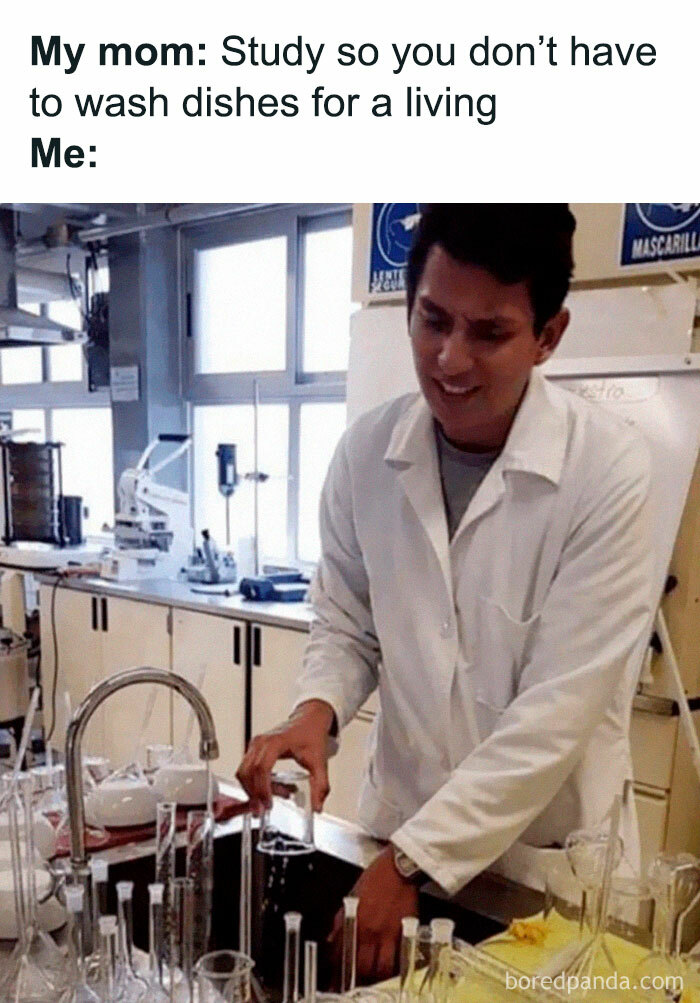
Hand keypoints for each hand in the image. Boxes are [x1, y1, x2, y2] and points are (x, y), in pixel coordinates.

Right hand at [236, 700, 334, 813]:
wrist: (310, 720)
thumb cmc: (312, 734)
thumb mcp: (319, 762)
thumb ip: (320, 786)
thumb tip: (317, 806)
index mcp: (277, 742)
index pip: (261, 768)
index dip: (262, 789)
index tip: (268, 804)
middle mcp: (262, 742)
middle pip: (248, 772)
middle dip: (254, 794)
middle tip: (263, 809)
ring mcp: (256, 744)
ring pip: (244, 772)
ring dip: (254, 789)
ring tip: (274, 797)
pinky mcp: (254, 749)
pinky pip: (247, 769)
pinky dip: (255, 783)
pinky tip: (272, 788)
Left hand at [328, 846, 418, 984]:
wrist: (399, 868)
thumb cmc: (377, 877)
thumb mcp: (352, 894)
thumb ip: (341, 918)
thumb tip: (332, 936)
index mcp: (354, 920)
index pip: (341, 951)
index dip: (336, 967)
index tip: (333, 975)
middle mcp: (370, 929)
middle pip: (360, 965)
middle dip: (354, 977)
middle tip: (351, 982)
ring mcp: (387, 933)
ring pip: (379, 968)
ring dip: (374, 977)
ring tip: (370, 981)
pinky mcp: (403, 933)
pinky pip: (397, 959)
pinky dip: (392, 968)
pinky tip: (389, 971)